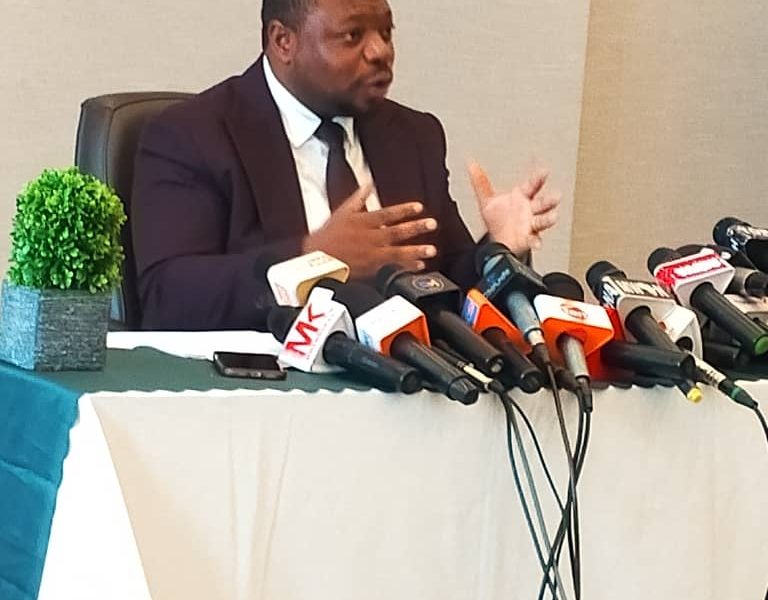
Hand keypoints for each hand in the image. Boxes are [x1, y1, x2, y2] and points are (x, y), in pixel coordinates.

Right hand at [302, 184, 438, 278]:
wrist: (317, 262)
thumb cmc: (327, 237)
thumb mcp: (341, 212)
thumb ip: (357, 198)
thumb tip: (367, 183)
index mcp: (363, 222)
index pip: (387, 213)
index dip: (404, 210)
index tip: (419, 207)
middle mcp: (370, 237)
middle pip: (396, 231)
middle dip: (416, 227)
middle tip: (432, 224)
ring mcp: (372, 254)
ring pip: (398, 251)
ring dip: (416, 250)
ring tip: (431, 250)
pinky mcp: (372, 269)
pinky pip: (393, 267)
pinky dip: (407, 267)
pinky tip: (419, 266)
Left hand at [468, 162, 559, 254]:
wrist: (498, 242)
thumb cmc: (498, 220)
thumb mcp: (487, 200)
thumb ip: (480, 183)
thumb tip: (471, 165)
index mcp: (521, 198)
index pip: (532, 185)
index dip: (538, 178)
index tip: (544, 172)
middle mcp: (529, 210)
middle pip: (542, 203)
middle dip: (549, 200)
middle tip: (556, 196)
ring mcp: (530, 225)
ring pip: (542, 220)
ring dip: (548, 218)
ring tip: (553, 216)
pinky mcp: (528, 239)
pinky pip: (533, 240)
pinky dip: (536, 242)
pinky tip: (537, 243)